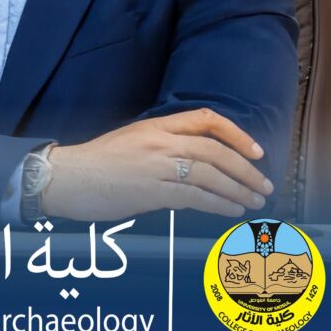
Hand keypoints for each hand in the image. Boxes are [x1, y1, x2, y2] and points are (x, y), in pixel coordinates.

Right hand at [42, 109, 274, 220]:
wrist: (66, 178)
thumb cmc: (96, 164)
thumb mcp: (130, 143)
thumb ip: (161, 148)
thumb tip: (194, 165)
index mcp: (153, 126)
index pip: (204, 119)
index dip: (235, 134)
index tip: (255, 150)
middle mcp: (158, 142)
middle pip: (215, 150)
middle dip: (246, 169)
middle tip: (264, 184)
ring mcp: (156, 166)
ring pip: (211, 175)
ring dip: (239, 190)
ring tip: (254, 201)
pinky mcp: (152, 191)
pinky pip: (196, 196)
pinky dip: (220, 204)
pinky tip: (232, 211)